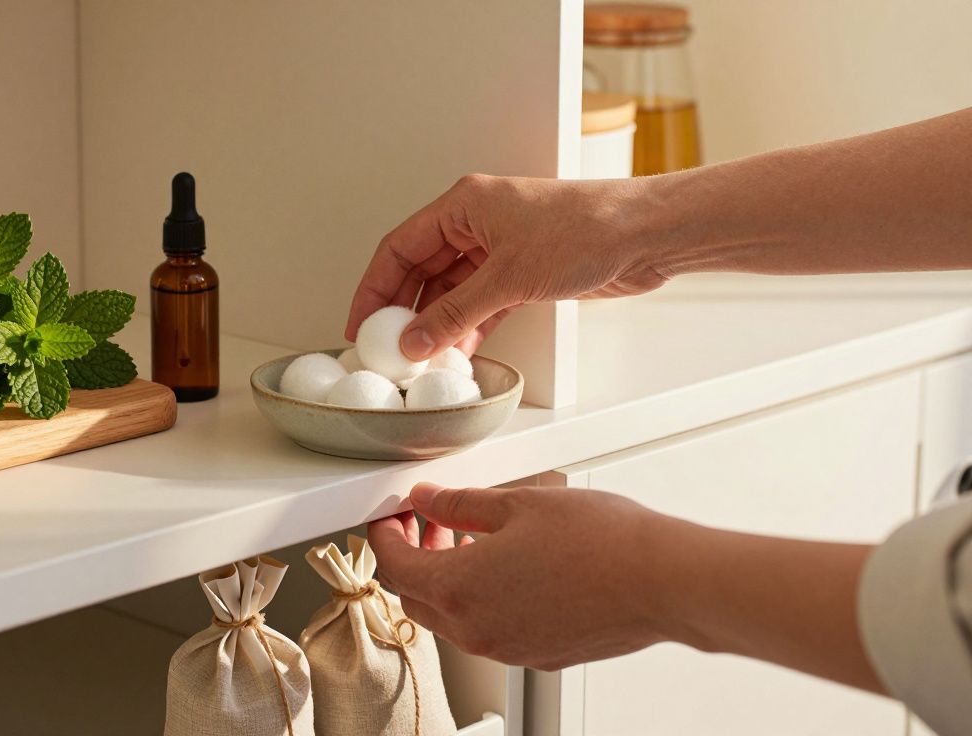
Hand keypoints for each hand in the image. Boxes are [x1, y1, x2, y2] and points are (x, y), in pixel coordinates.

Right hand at [345, 175, 667, 359]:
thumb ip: (455, 313)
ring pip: (451, 291)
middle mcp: (478, 223)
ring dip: (437, 325)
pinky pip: (480, 304)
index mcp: (464, 205)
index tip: (360, 323)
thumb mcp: (508, 277)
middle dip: (404, 312)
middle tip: (386, 348)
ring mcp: (501, 249)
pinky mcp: (524, 273)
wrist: (645, 234)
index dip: (374, 288)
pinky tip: (457, 352)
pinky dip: (467, 327)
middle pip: (422, 271)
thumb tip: (415, 339)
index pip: (399, 248)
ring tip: (422, 359)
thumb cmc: (587, 227)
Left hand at [370, 482, 884, 692]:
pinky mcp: (538, 654)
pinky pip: (490, 629)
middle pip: (416, 599)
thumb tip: (428, 500)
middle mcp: (477, 631)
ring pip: (452, 618)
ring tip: (467, 538)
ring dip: (447, 579)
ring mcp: (508, 649)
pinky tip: (506, 565)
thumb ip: (459, 505)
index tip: (390, 516)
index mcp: (459, 591)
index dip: (383, 536)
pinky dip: (481, 598)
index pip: (393, 567)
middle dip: (412, 558)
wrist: (664, 582)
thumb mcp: (517, 503)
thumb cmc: (602, 542)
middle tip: (426, 523)